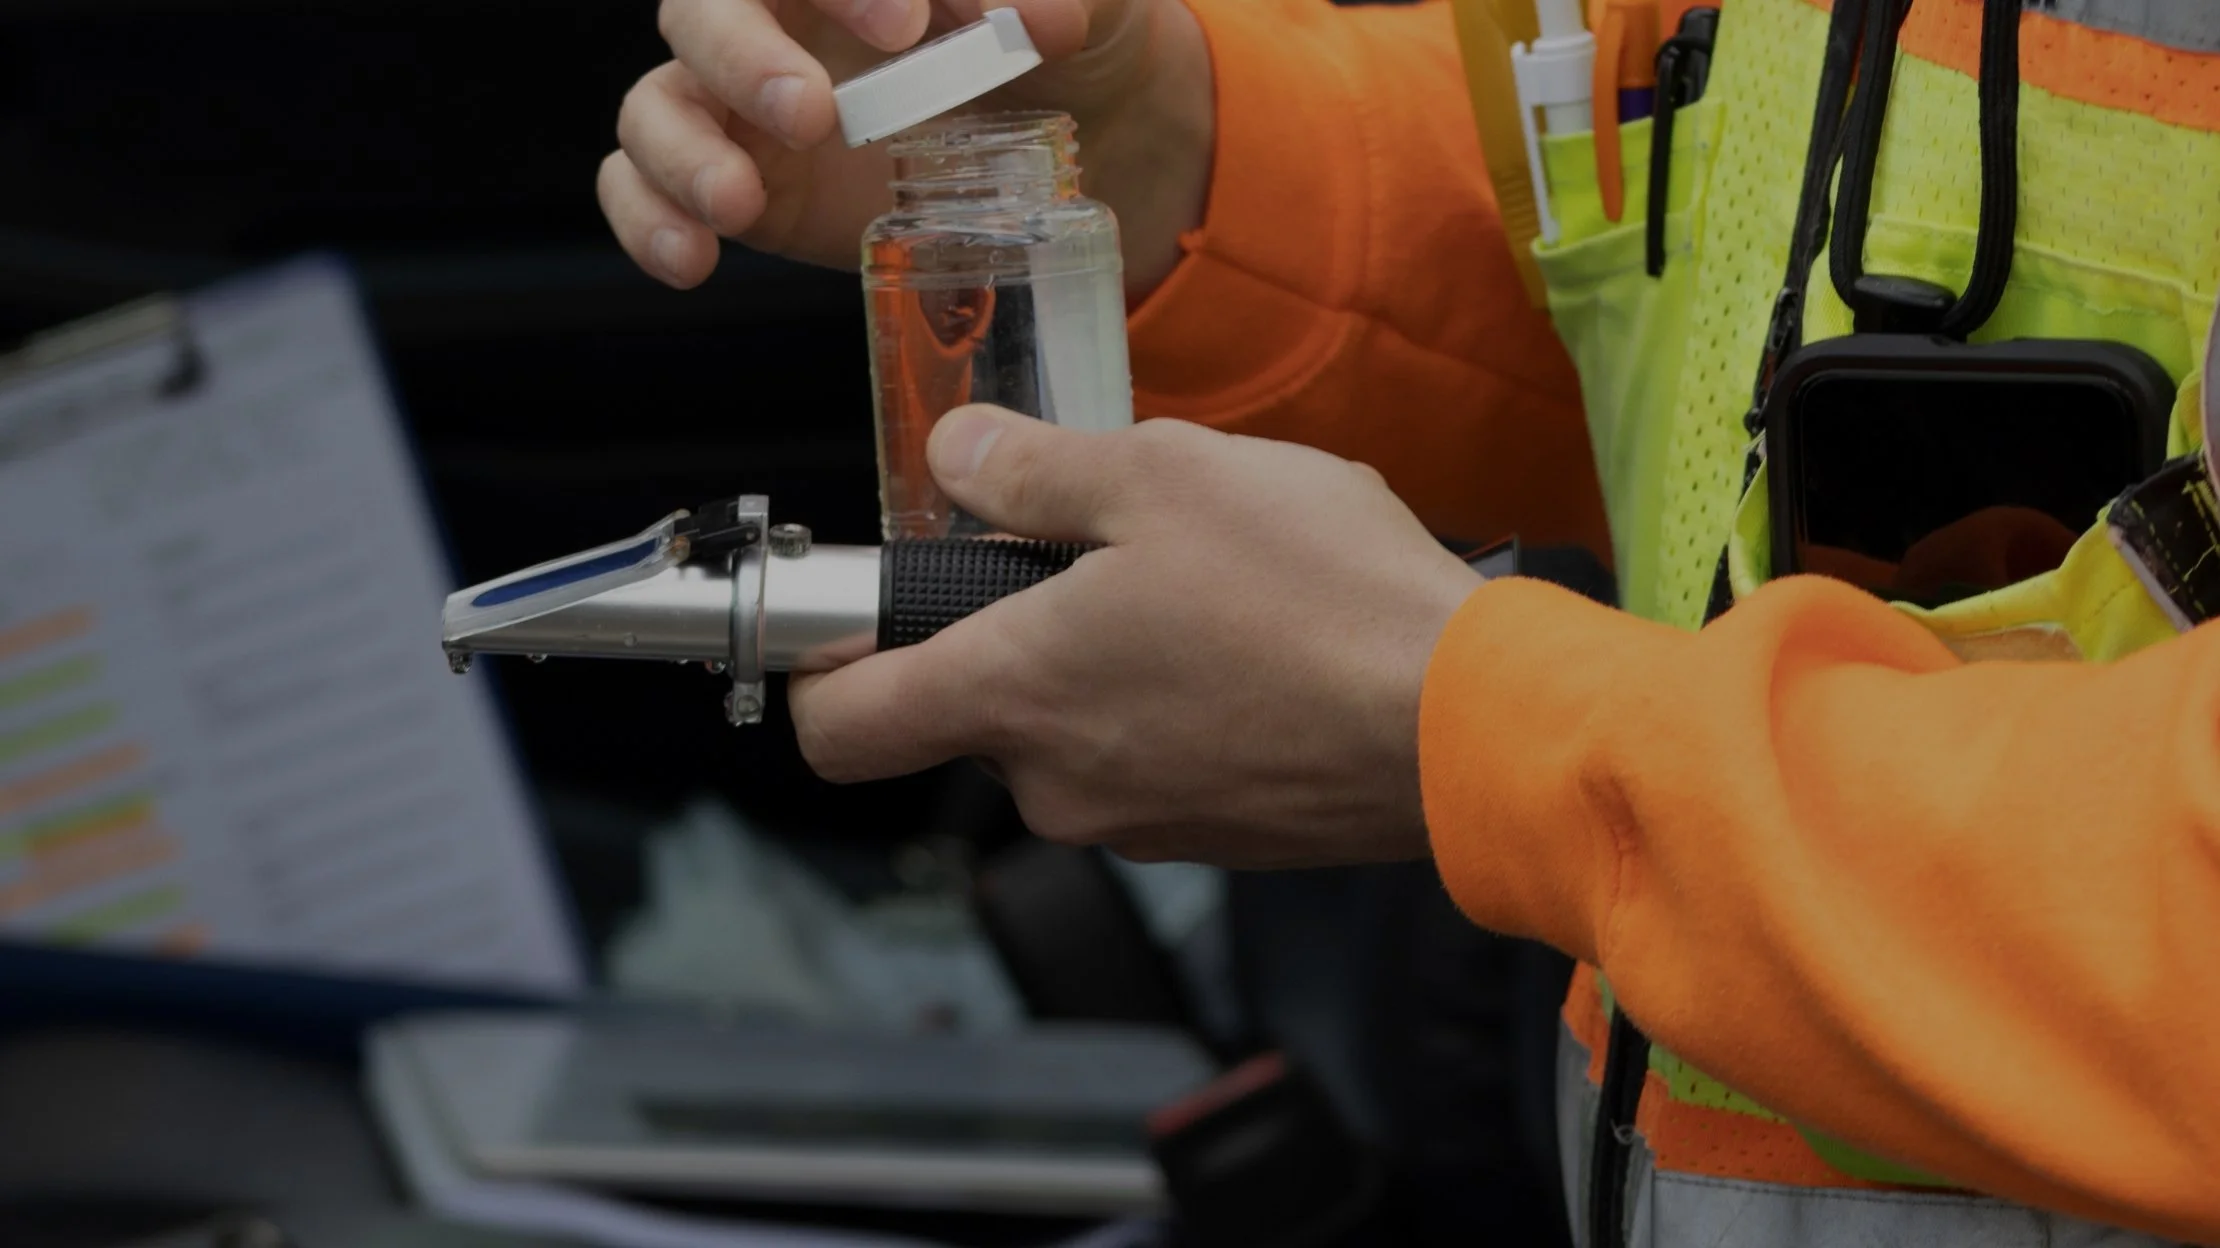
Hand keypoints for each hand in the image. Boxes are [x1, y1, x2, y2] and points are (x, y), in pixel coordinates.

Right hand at [599, 0, 1213, 298]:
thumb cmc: (1070, 42)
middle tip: (813, 114)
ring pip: (658, 103)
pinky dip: (647, 220)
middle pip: (702, 9)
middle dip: (743, 58)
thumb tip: (1043, 16)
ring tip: (736, 205)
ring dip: (681, 153)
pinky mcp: (743, 183)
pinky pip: (646, 188)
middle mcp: (780, 19)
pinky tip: (691, 260)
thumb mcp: (1098, 11)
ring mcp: (746, 104)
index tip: (907, 26)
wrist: (1090, 132)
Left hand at [789, 408, 1483, 867]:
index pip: (838, 727)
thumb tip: (957, 458)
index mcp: (1015, 692)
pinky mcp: (1212, 838)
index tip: (855, 615)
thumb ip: (1033, 468)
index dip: (820, 670)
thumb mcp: (1164, 475)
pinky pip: (1150, 758)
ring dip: (1107, 658)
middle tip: (1105, 549)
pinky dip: (1175, 702)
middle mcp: (1058, 782)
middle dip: (1016, 627)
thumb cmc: (1322, 598)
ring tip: (1209, 589)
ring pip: (1073, 728)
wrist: (1469, 723)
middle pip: (973, 708)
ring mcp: (1137, 821)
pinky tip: (1257, 646)